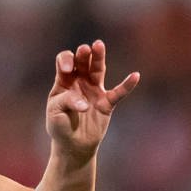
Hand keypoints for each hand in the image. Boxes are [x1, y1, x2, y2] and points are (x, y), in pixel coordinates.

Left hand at [47, 41, 138, 166]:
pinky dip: (127, 85)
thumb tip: (85, 104)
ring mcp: (94, 90)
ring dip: (99, 58)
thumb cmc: (59, 126)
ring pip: (98, 70)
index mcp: (64, 81)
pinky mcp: (106, 103)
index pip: (64, 62)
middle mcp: (79, 81)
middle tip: (85, 50)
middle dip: (84, 55)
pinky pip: (118, 92)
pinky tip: (135, 76)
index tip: (67, 69)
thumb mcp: (55, 112)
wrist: (72, 145)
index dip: (66, 61)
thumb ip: (67, 101)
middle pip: (83, 62)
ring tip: (98, 45)